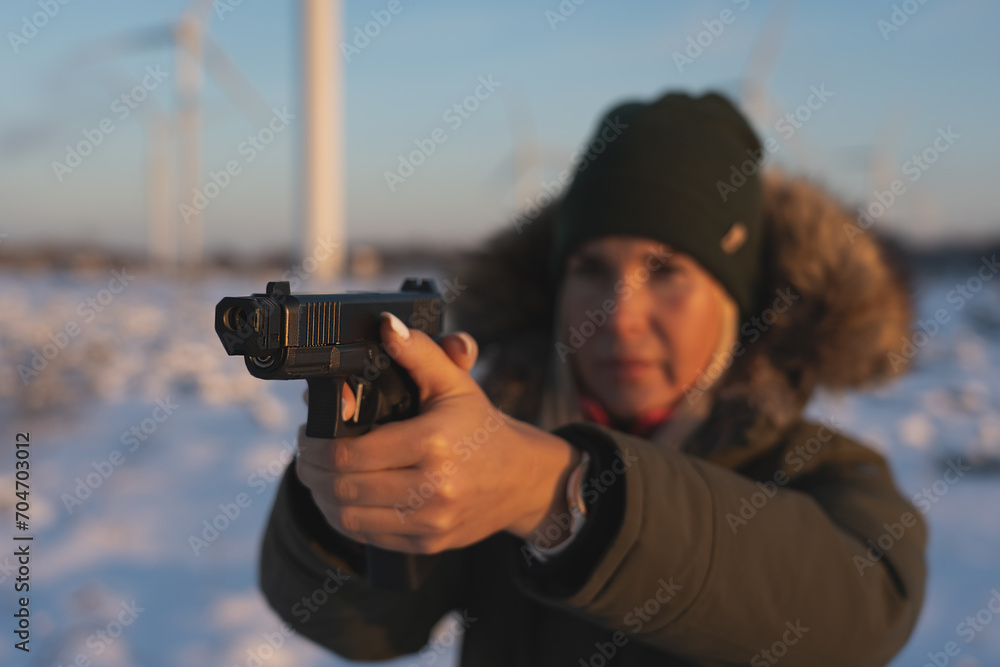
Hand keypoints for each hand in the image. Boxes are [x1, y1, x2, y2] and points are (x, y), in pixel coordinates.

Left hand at [295, 312, 580, 553]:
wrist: (521, 478)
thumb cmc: (480, 426)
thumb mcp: (454, 383)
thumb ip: (418, 352)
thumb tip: (386, 324)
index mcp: (432, 444)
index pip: (349, 454)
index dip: (315, 446)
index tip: (307, 432)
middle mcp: (432, 489)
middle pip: (342, 488)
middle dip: (311, 470)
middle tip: (306, 454)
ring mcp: (430, 522)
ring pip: (349, 519)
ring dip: (322, 498)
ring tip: (319, 476)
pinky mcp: (428, 544)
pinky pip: (369, 537)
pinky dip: (346, 518)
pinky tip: (343, 498)